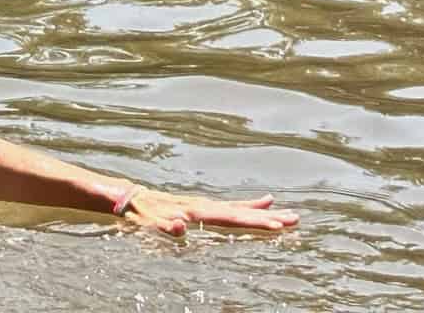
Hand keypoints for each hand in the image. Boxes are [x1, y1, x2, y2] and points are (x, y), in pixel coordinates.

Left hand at [118, 186, 297, 236]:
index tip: (276, 225)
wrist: (128, 197)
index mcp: (194, 210)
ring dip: (264, 211)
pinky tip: (265, 201)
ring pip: (239, 208)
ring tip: (288, 213)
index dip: (253, 221)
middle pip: (240, 211)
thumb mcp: (147, 223)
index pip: (229, 218)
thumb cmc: (138, 214)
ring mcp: (204, 203)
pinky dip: (248, 204)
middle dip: (267, 217)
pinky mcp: (203, 205)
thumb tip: (181, 227)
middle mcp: (203, 204)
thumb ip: (163, 226)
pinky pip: (231, 206)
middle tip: (295, 220)